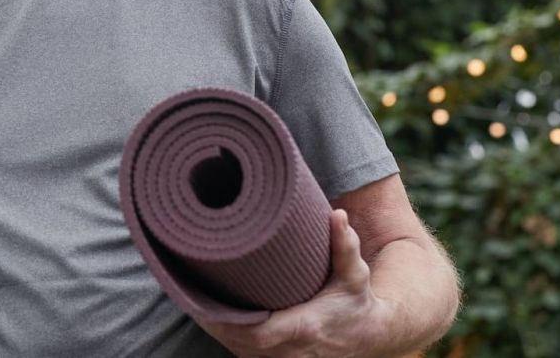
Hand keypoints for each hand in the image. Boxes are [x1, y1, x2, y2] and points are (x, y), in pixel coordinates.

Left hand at [199, 210, 387, 357]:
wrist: (371, 336)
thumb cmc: (357, 302)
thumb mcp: (355, 275)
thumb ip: (345, 247)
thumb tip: (337, 215)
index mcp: (304, 328)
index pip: (255, 333)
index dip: (224, 321)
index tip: (202, 300)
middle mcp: (290, 351)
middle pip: (236, 342)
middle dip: (210, 319)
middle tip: (187, 290)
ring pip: (236, 349)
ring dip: (214, 327)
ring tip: (191, 298)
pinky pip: (243, 352)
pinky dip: (226, 335)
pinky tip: (210, 316)